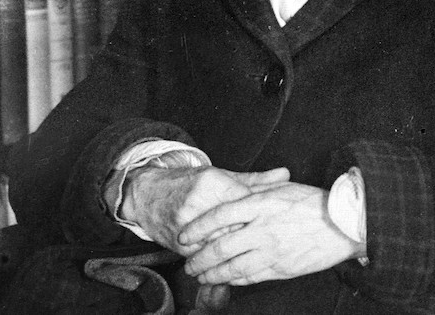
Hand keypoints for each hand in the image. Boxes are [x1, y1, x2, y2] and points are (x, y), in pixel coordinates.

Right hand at [119, 165, 289, 254]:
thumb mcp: (221, 176)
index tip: (278, 218)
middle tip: (273, 237)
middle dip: (255, 232)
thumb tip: (285, 174)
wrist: (149, 196)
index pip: (245, 200)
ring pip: (222, 243)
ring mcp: (187, 226)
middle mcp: (198, 204)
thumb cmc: (189, 183)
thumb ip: (255, 180)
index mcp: (211, 183)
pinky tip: (237, 260)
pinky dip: (223, 259)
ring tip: (258, 250)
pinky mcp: (180, 244)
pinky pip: (207, 255)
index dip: (263, 211)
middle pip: (235, 224)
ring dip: (241, 248)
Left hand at [179, 182, 364, 285]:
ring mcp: (273, 250)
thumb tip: (233, 194)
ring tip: (200, 275)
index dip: (198, 227)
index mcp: (261, 204)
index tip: (185, 235)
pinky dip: (234, 280)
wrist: (344, 224)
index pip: (220, 215)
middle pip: (221, 246)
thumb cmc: (313, 203)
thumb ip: (255, 192)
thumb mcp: (281, 188)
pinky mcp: (282, 268)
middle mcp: (264, 228)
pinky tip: (226, 279)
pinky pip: (251, 277)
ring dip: (213, 273)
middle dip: (200, 258)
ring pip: (233, 267)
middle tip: (188, 262)